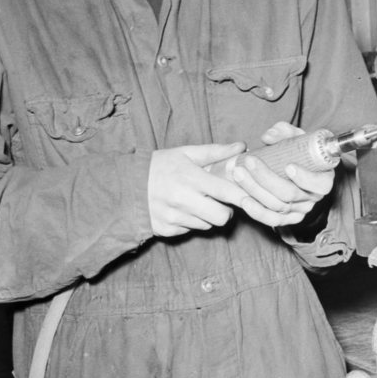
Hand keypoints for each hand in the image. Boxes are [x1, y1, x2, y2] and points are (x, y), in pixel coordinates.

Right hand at [148, 141, 301, 236]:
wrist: (126, 185)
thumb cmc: (161, 165)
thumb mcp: (186, 153)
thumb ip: (216, 151)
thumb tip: (241, 147)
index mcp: (190, 178)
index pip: (226, 192)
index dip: (242, 196)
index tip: (250, 196)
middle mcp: (182, 199)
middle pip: (221, 217)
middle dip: (226, 211)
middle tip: (220, 202)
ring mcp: (173, 217)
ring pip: (207, 225)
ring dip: (208, 216)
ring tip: (199, 203)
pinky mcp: (166, 230)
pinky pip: (191, 230)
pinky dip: (192, 222)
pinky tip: (184, 210)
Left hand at [227, 122, 335, 227]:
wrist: (292, 167)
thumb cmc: (297, 151)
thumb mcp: (296, 137)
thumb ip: (284, 132)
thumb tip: (268, 136)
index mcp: (323, 178)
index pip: (320, 184)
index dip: (305, 178)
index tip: (288, 165)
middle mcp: (313, 198)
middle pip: (290, 194)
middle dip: (267, 178)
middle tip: (249, 161)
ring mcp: (299, 211)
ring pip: (277, 205)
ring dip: (255, 190)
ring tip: (238, 173)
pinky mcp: (286, 219)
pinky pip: (271, 220)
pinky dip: (257, 212)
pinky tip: (244, 200)